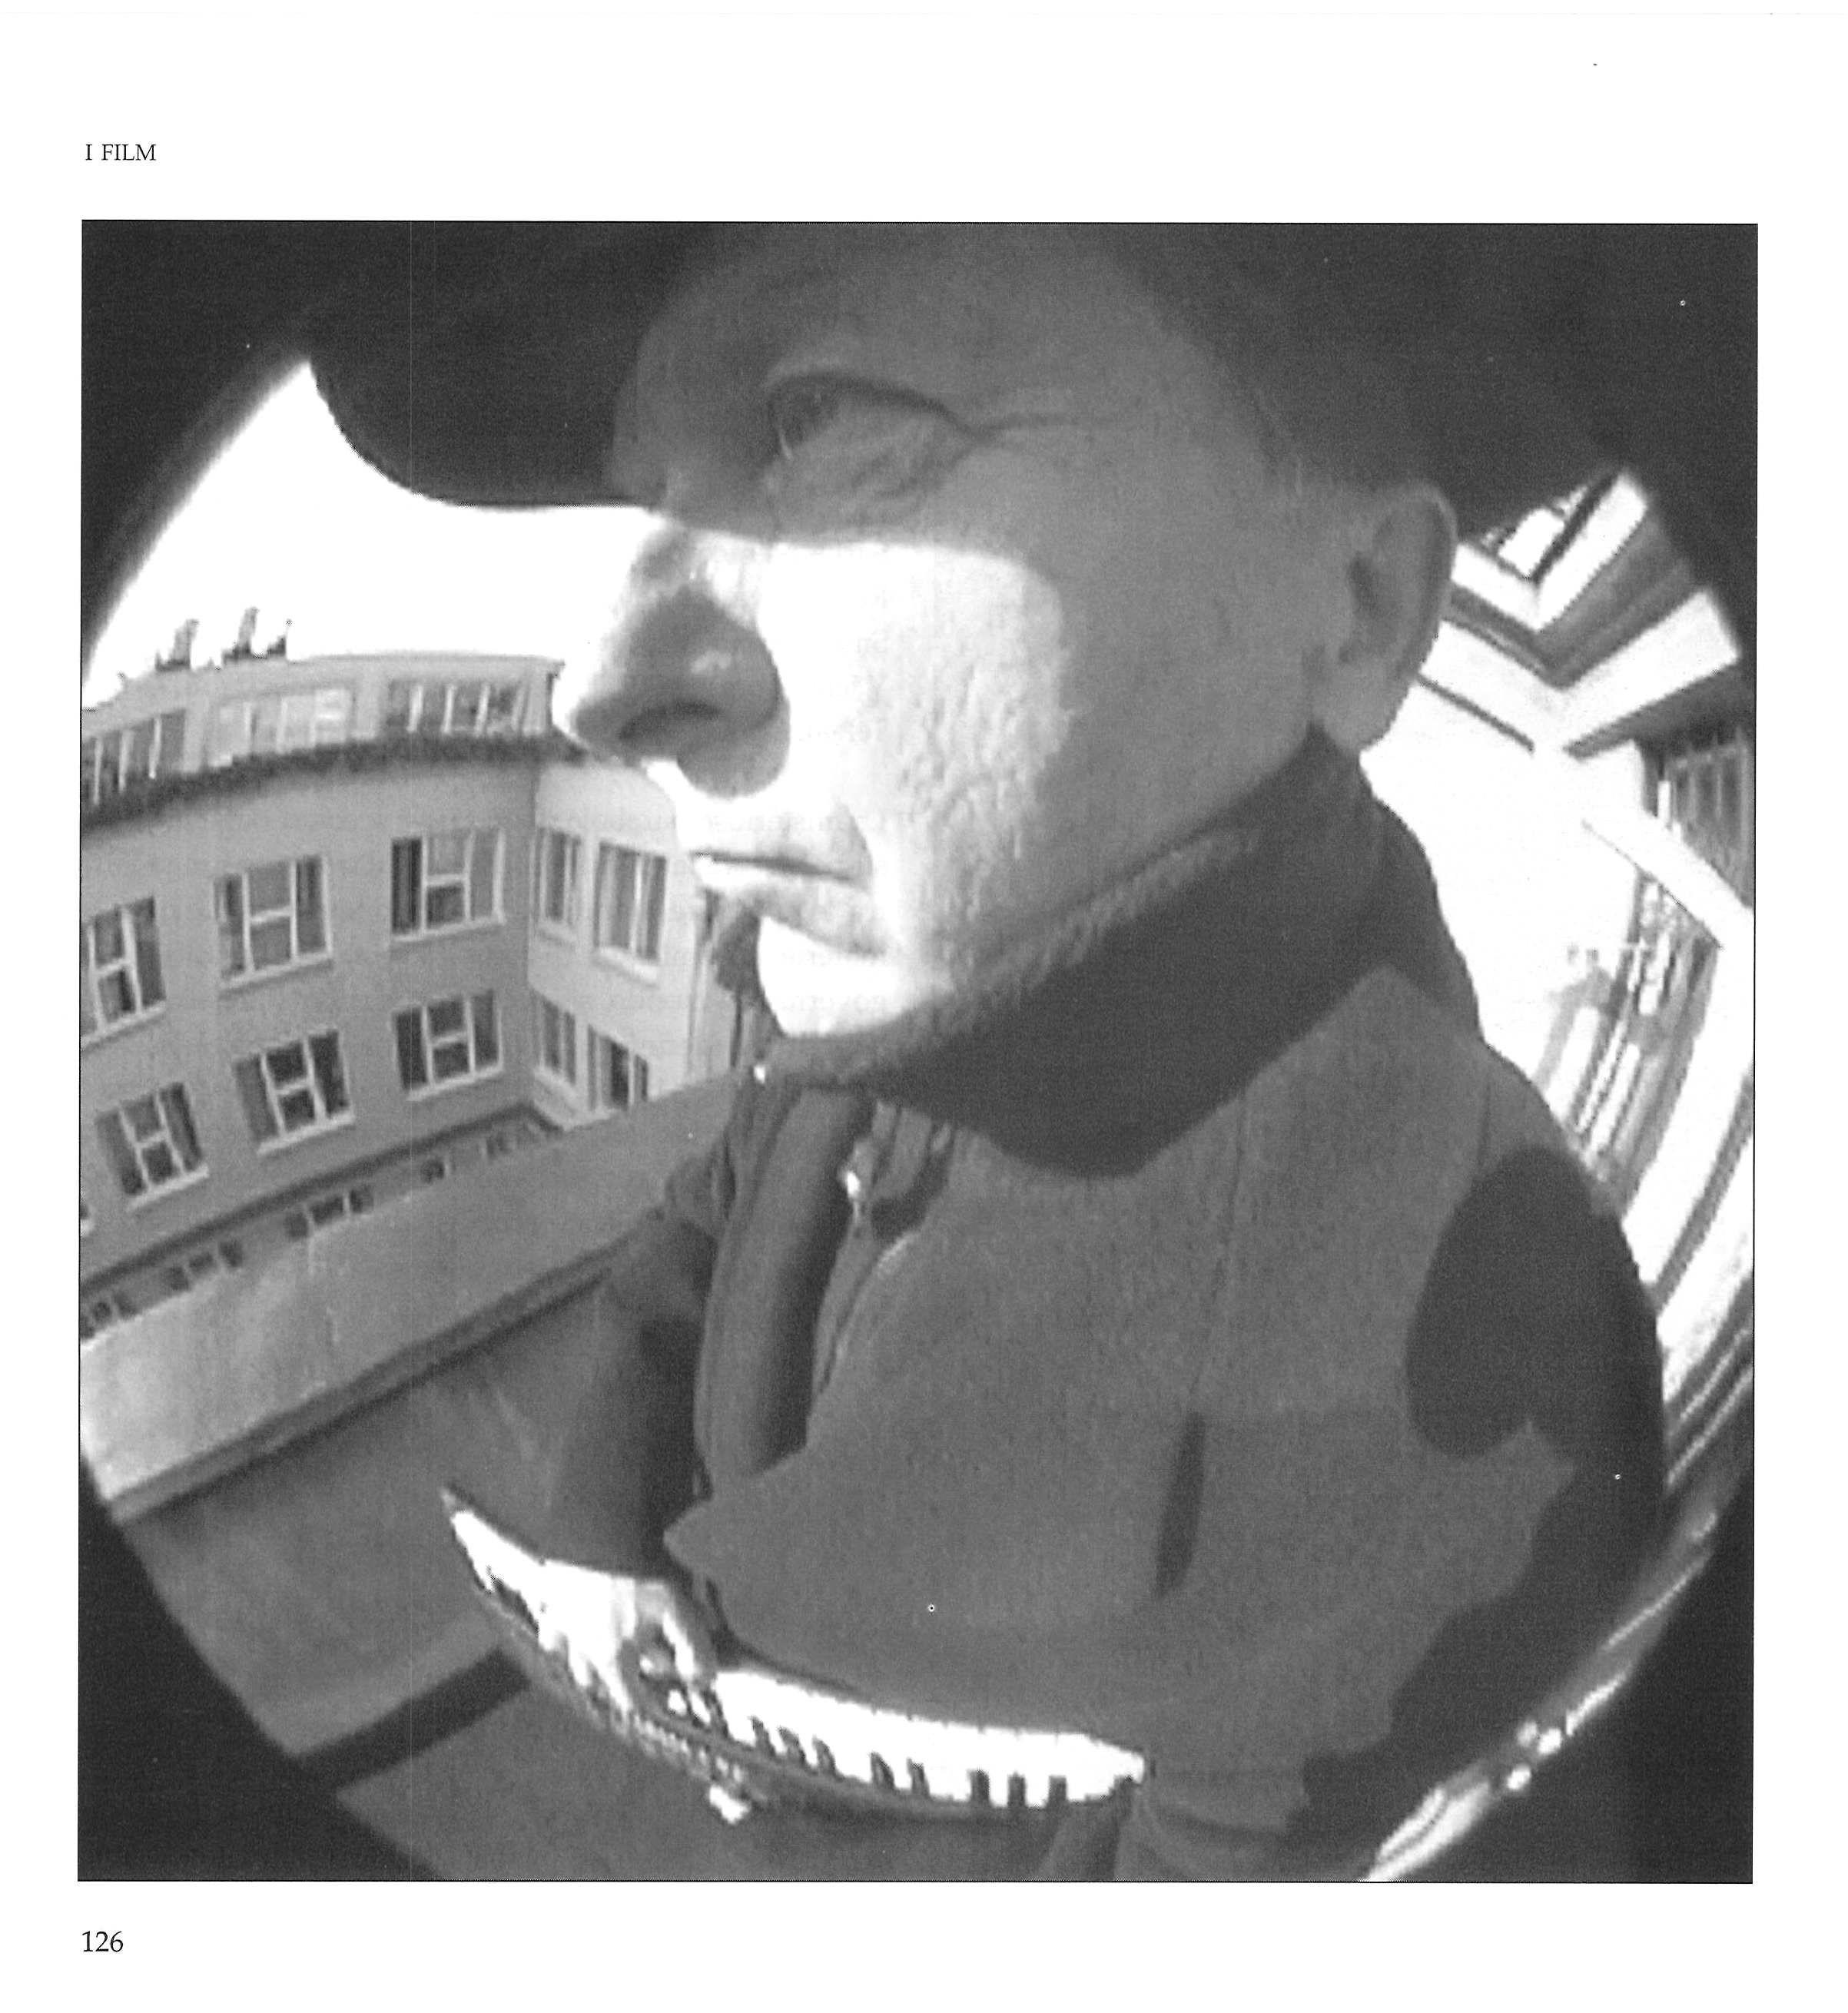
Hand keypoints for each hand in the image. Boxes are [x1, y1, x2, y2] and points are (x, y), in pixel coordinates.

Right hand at [529, 1561, 717, 1717]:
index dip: (649, 1701)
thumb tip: (702, 1680)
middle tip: (638, 1671)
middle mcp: (583, 1650)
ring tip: (608, 1657)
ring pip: (573, 1663)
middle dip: (618, 1683)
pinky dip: (560, 1636)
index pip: (629, 1700)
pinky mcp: (549, 1603)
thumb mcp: (677, 1609)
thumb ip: (693, 1649)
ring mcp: (563, 1627)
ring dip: (589, 1666)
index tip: (660, 1696)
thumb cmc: (637, 1571)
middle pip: (599, 1684)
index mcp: (613, 1658)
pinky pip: (551, 1631)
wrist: (596, 1532)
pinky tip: (575, 1629)